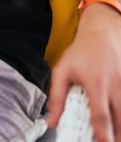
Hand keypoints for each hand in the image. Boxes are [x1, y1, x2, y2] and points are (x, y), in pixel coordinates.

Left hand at [47, 4, 120, 141]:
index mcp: (95, 82)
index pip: (101, 116)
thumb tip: (52, 121)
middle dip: (116, 136)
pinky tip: (118, 121)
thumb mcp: (62, 70)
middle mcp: (114, 84)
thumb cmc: (82, 52)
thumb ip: (56, 97)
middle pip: (120, 119)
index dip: (102, 136)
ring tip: (114, 136)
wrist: (101, 33)